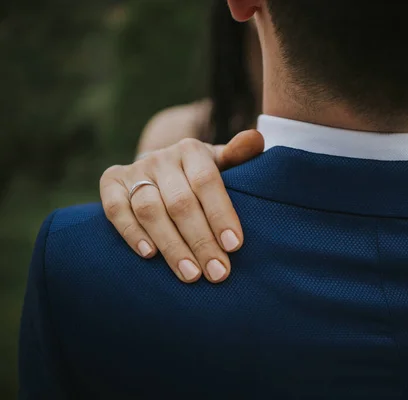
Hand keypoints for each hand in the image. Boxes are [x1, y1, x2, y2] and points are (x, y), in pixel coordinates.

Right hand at [100, 130, 263, 282]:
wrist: (159, 169)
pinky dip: (131, 233)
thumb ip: (238, 155)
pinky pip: (115, 210)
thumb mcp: (220, 164)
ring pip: (150, 210)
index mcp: (192, 150)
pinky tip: (150, 255)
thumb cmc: (199, 175)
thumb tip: (256, 139)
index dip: (220, 214)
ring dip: (171, 245)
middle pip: (180, 202)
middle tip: (218, 273)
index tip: (234, 246)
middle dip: (201, 241)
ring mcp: (134, 170)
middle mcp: (161, 158)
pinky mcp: (110, 182)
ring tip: (191, 275)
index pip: (206, 181)